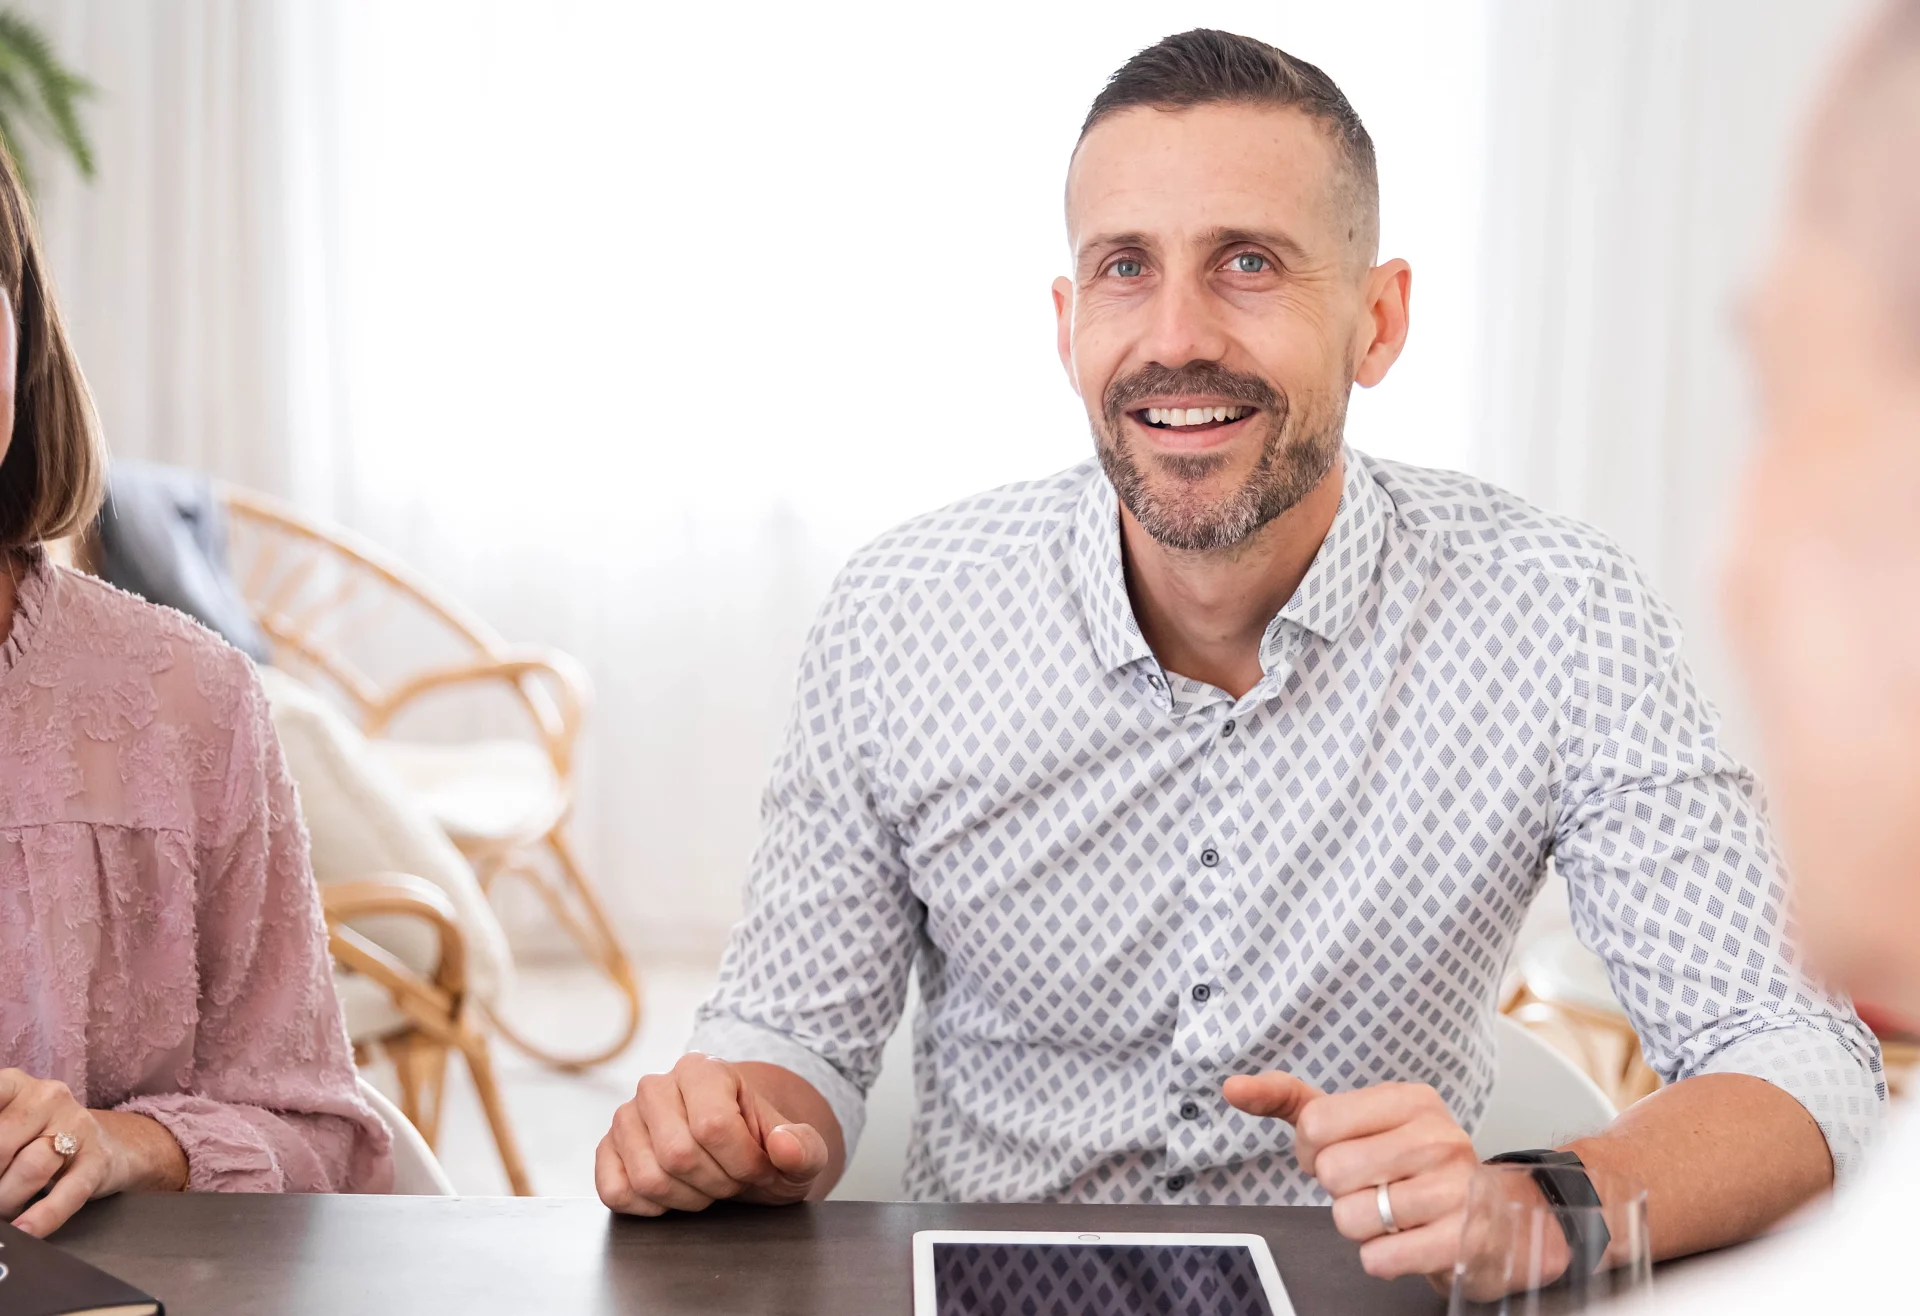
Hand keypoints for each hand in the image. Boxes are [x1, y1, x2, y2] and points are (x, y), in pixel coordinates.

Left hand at [0, 1069, 175, 1236]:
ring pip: (32, 1165)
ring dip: (7, 1199)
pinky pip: (68, 1192)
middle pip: (0, 1143)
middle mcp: (49, 1097)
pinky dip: (43, 1215)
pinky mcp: (99, 1162)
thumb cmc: (42, 1140)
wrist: (115, 1145)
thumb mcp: (9, 1125)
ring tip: (6, 1209)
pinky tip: (26, 1229)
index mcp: (19, 1086)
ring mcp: (78, 1128)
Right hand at [597, 1053, 830, 1215]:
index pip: (713, 1126)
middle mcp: (655, 1086)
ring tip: (705, 1184)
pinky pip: (615, 1192)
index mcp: (702, 1070)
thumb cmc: (762, 1149)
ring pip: (648, 1178)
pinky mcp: (606, 1151)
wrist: (734, 1153)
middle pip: (678, 1155)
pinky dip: (649, 1208)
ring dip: (687, 1198)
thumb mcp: (800, 1151)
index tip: (759, 1168)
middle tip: (731, 1178)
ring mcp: (625, 1118)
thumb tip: (783, 1145)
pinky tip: (674, 1194)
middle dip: (716, 1183)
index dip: (742, 1162)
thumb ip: (805, 1148)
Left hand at [1225, 1072, 1480, 1281]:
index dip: (1313, 1150)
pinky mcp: (1460, 1239)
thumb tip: (1232, 1087)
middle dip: (1339, 1190)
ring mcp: (1454, 1188)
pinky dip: (1380, 1258)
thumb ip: (1291, 1100)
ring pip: (1350, 1217)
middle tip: (1371, 1188)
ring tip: (1391, 1214)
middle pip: (1331, 1172)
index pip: (1316, 1122)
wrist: (1494, 1218)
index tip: (1342, 1153)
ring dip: (1360, 1226)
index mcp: (1409, 1099)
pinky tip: (1404, 1240)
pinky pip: (1378, 1257)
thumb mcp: (1356, 1121)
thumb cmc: (1409, 1165)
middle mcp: (1437, 1136)